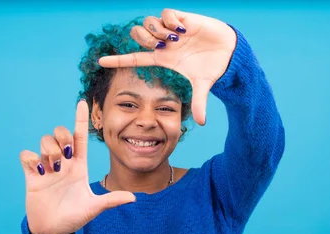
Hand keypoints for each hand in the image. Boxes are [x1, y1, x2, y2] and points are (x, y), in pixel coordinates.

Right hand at [19, 101, 135, 233]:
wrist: (53, 230)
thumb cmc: (74, 218)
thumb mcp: (93, 208)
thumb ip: (111, 201)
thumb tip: (134, 198)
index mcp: (79, 166)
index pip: (80, 137)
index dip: (80, 119)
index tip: (82, 102)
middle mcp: (63, 163)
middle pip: (60, 133)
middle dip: (62, 138)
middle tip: (64, 158)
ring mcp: (46, 168)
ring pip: (44, 141)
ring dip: (49, 152)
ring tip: (52, 170)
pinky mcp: (31, 175)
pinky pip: (26, 155)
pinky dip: (31, 159)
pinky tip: (38, 172)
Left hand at [98, 9, 236, 125]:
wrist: (229, 51)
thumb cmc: (213, 67)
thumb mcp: (202, 86)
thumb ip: (199, 103)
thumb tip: (202, 123)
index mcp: (163, 59)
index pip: (135, 59)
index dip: (118, 60)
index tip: (100, 62)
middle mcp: (164, 43)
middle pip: (138, 35)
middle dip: (143, 39)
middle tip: (159, 46)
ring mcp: (172, 30)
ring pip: (149, 22)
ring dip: (157, 30)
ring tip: (173, 39)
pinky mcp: (183, 18)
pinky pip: (166, 13)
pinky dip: (170, 21)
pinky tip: (182, 30)